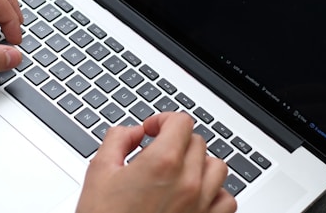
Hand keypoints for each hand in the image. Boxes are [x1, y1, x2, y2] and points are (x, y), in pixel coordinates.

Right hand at [76, 112, 236, 212]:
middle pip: (197, 142)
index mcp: (163, 163)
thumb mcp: (98, 172)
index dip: (163, 120)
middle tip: (156, 153)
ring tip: (179, 171)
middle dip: (176, 141)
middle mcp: (188, 183)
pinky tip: (196, 196)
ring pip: (217, 168)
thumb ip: (117, 140)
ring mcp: (201, 206)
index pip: (181, 121)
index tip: (152, 129)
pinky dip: (215, 193)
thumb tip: (133, 132)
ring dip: (199, 164)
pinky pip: (226, 201)